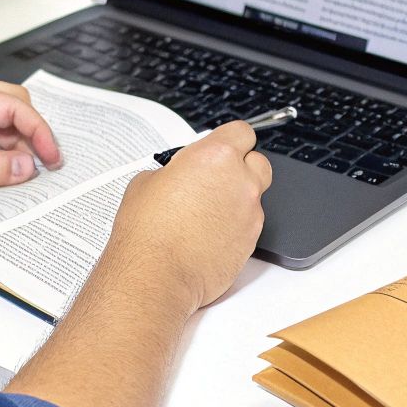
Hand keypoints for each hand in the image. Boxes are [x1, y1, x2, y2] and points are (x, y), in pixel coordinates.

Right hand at [102, 120, 271, 312]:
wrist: (156, 274)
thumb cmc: (148, 231)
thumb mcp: (147, 181)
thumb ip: (176, 170)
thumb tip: (179, 176)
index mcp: (216, 156)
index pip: (241, 132)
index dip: (231, 140)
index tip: (222, 147)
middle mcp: (241, 181)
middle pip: (259, 162)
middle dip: (242, 168)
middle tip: (216, 180)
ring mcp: (250, 213)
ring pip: (254, 197)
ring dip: (237, 200)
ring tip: (206, 215)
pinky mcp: (251, 242)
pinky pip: (248, 225)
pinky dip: (234, 227)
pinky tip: (208, 236)